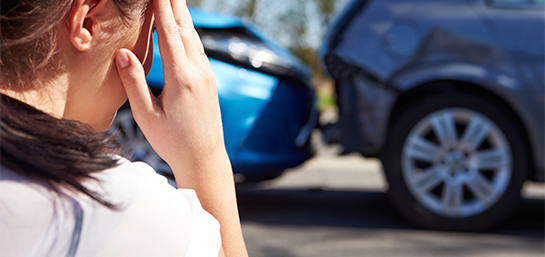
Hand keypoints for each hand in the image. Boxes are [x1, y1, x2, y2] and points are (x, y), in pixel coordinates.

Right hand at [115, 0, 223, 168]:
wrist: (205, 158)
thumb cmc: (173, 142)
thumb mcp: (146, 115)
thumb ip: (134, 82)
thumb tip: (123, 53)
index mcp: (180, 78)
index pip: (169, 34)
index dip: (162, 9)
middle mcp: (198, 72)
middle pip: (186, 29)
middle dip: (175, 5)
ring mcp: (207, 76)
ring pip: (195, 38)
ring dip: (183, 17)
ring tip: (174, 1)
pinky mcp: (209, 81)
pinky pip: (199, 49)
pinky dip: (189, 34)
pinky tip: (184, 30)